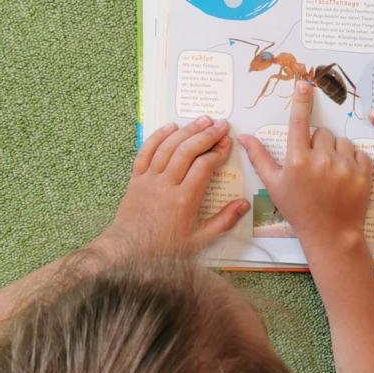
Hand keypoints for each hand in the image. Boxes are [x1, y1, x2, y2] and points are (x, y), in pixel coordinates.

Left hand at [106, 116, 249, 254]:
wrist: (129, 252)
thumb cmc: (165, 248)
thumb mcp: (200, 240)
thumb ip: (224, 221)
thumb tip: (244, 204)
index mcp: (184, 200)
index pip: (204, 166)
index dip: (218, 152)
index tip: (228, 144)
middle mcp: (166, 185)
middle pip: (187, 151)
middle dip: (206, 135)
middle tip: (221, 124)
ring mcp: (149, 180)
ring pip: (168, 147)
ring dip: (187, 131)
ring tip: (203, 120)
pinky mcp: (136, 179)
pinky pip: (146, 152)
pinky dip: (158, 136)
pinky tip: (170, 126)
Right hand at [238, 81, 372, 252]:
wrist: (331, 234)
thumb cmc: (299, 211)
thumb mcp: (275, 185)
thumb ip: (260, 158)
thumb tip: (243, 136)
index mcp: (297, 160)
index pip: (298, 122)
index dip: (300, 101)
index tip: (304, 84)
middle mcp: (322, 160)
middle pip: (321, 133)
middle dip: (318, 144)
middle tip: (314, 166)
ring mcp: (345, 166)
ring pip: (341, 141)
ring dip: (336, 151)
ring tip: (330, 173)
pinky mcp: (364, 172)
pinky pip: (359, 152)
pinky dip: (354, 160)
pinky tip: (345, 177)